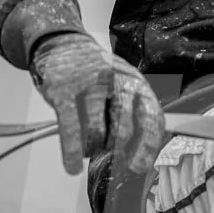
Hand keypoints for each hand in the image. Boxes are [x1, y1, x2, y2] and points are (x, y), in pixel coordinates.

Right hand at [29, 31, 164, 176]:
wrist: (63, 44)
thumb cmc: (95, 72)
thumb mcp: (121, 84)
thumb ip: (131, 112)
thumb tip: (138, 152)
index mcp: (135, 82)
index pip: (151, 116)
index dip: (148, 145)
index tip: (141, 167)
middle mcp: (116, 80)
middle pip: (126, 124)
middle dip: (123, 152)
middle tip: (119, 168)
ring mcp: (89, 84)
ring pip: (97, 129)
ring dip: (94, 149)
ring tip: (90, 152)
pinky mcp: (64, 90)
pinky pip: (70, 127)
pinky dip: (72, 151)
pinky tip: (72, 166)